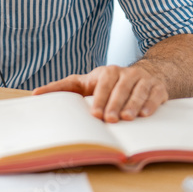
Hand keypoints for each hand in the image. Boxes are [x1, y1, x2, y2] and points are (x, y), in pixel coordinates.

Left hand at [32, 63, 168, 122]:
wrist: (147, 74)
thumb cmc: (110, 83)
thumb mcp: (87, 82)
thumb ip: (64, 88)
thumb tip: (34, 94)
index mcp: (107, 72)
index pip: (101, 83)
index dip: (98, 97)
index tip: (94, 114)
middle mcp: (126, 73)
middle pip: (120, 87)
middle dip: (114, 103)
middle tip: (108, 119)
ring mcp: (143, 79)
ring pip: (138, 90)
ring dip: (132, 105)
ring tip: (127, 119)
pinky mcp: (158, 88)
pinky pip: (155, 95)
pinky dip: (150, 104)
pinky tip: (145, 114)